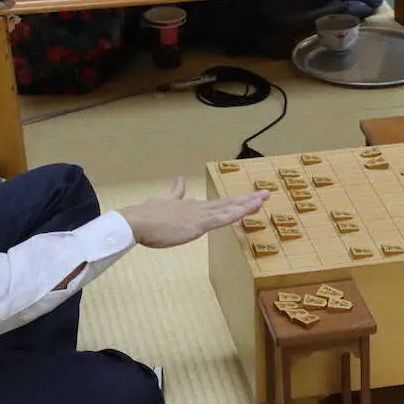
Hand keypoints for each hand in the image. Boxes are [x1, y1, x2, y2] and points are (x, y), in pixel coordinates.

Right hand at [120, 177, 266, 247]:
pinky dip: (237, 213)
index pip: (220, 204)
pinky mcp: (198, 224)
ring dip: (247, 204)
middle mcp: (200, 208)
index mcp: (193, 206)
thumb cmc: (147, 215)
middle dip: (248, 199)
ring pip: (229, 208)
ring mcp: (200, 215)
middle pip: (229, 203)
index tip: (251, 198)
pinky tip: (248, 210)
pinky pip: (223, 219)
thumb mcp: (164, 200)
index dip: (236, 201)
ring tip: (263, 198)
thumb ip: (175, 192)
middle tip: (266, 194)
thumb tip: (180, 179)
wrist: (137, 221)